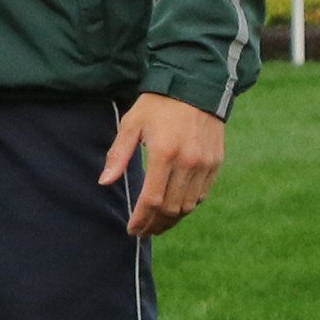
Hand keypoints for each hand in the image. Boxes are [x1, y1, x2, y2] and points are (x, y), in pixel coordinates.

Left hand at [102, 92, 226, 237]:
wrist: (195, 87)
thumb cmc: (157, 105)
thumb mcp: (131, 124)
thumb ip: (118, 154)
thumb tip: (104, 182)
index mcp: (164, 153)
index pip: (152, 199)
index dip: (141, 218)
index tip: (131, 229)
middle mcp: (188, 163)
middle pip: (171, 208)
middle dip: (154, 225)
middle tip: (142, 231)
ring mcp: (205, 165)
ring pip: (188, 206)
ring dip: (171, 220)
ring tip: (156, 226)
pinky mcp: (216, 164)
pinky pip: (201, 195)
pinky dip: (186, 207)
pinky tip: (173, 209)